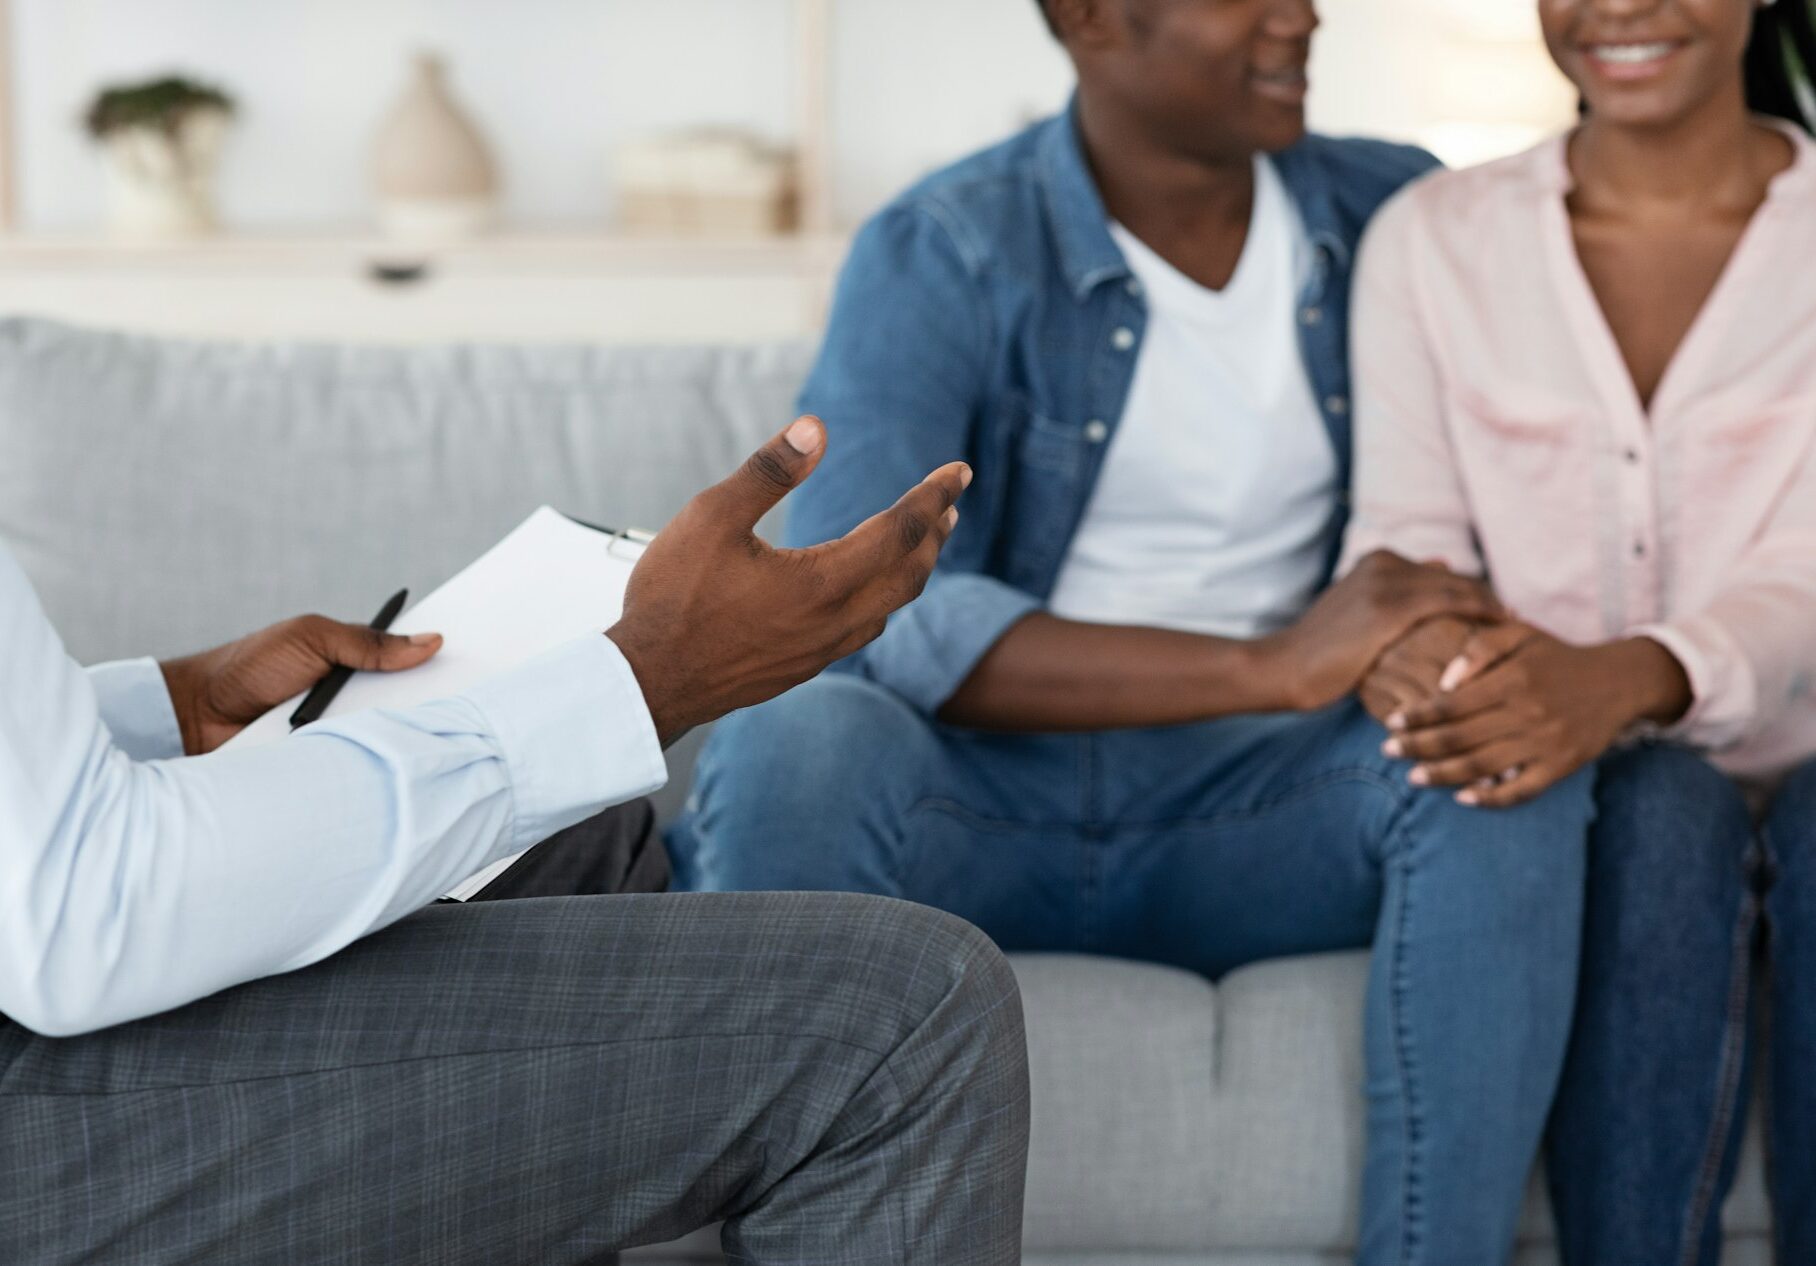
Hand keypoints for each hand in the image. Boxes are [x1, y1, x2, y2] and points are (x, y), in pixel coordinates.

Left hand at [161, 618, 442, 755]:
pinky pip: (358, 762)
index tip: (464, 668)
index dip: (433, 667)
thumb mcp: (312, 639)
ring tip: (411, 732)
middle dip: (424, 704)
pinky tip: (380, 759)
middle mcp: (350, 699)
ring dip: (392, 733)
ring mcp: (339, 732)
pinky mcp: (326, 761)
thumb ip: (367, 642)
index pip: (406, 666)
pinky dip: (367, 759)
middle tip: (452, 704)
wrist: (196, 716)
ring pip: (384, 737)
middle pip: (404, 704)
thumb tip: (430, 642)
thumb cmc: (249, 667)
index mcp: (352, 663)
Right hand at [607, 415, 968, 745]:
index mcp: (822, 582)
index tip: (961, 471)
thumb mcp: (711, 518)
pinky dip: (883, 599)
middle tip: (950, 503)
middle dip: (935, 533)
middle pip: (909, 573)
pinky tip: (868, 592)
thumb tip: (816, 428)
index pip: (900, 530)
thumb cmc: (673, 599)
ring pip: (890, 607)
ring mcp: (821, 650)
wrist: (648, 685)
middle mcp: (834, 621)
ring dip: (913, 569)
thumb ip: (768, 471)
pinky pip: (863, 630)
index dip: (933, 496)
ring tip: (922, 542)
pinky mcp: (803, 668)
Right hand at [1257, 551, 1502, 711]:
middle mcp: (1384, 563)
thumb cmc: (1320, 651)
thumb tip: (1442, 566)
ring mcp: (1386, 583)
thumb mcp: (1358, 611)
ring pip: (1457, 589)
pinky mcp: (1389, 609)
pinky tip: (1499, 633)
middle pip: (1453, 578)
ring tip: (1516, 627)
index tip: (1499, 611)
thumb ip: (1395, 593)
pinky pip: (1451, 605)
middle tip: (1519, 620)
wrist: (1285, 666)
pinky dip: (1479, 616)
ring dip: (1491, 606)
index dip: (1472, 592)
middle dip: (1487, 599)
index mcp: (1378, 560)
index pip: (1441, 574)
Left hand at [1382, 623, 1691, 806]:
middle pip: (1459, 738)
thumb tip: (1443, 682)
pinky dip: (1490, 798)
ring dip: (1442, 775)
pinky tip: (1462, 798)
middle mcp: (1528, 712)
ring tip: (1413, 778)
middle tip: (1387, 751)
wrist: (1619, 681)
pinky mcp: (1561, 765)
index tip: (1393, 722)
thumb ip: (1478, 648)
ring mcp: (1545, 743)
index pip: (1451, 703)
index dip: (1418, 716)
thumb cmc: (1555, 656)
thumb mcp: (1519, 635)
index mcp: (1513, 679)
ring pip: (1482, 766)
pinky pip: (1521, 790)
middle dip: (1418, 747)